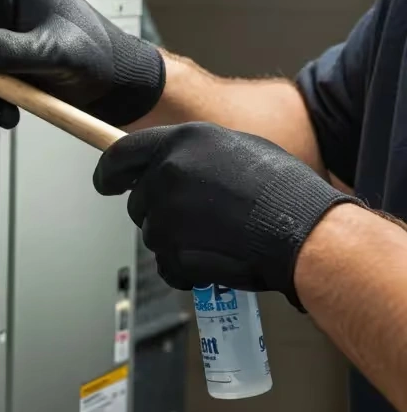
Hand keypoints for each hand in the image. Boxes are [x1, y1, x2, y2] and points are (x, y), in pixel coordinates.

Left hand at [93, 122, 356, 308]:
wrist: (305, 230)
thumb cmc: (283, 190)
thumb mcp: (235, 149)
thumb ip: (194, 155)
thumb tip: (169, 164)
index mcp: (181, 141)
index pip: (121, 155)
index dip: (109, 173)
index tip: (106, 184)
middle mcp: (167, 173)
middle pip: (138, 202)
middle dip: (159, 214)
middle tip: (199, 221)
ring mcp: (167, 212)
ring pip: (153, 235)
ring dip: (177, 242)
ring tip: (220, 237)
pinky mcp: (173, 248)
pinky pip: (167, 266)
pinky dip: (186, 269)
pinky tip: (217, 259)